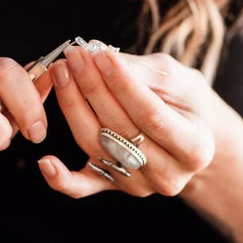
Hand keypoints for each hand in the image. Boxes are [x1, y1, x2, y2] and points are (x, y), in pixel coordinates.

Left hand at [38, 44, 217, 197]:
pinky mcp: (113, 186)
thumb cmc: (188, 103)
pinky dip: (62, 178)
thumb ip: (144, 71)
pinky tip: (45, 161)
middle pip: (120, 129)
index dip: (123, 84)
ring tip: (62, 72)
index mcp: (196, 148)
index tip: (101, 55)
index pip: (152, 115)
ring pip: (96, 146)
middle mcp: (168, 174)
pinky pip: (83, 187)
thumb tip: (102, 55)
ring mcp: (139, 184)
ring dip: (73, 106)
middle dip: (93, 87)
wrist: (193, 135)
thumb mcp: (180, 80)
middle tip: (75, 56)